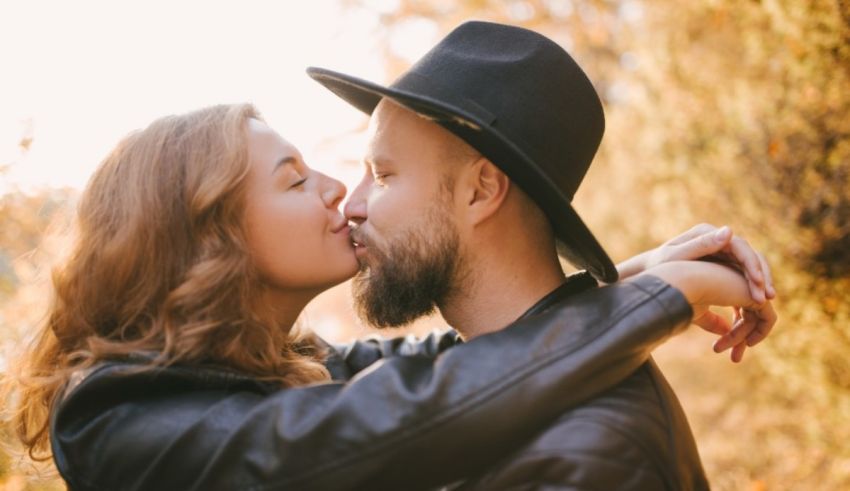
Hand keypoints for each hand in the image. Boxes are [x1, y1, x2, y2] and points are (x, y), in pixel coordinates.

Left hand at [617, 223, 775, 304]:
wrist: (648, 273)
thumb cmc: (658, 267)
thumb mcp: (675, 257)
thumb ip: (700, 246)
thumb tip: (729, 231)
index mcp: (708, 234)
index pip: (740, 246)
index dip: (752, 265)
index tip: (759, 284)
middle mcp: (718, 239)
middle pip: (749, 255)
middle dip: (761, 276)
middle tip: (768, 298)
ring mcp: (721, 252)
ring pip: (750, 265)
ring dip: (760, 283)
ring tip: (766, 302)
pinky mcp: (722, 265)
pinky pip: (742, 275)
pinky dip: (749, 288)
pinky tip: (754, 305)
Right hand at [641, 260, 776, 362]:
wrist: (684, 285)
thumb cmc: (684, 296)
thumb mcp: (698, 311)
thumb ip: (713, 321)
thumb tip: (726, 332)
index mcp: (726, 281)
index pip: (738, 307)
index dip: (732, 329)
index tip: (718, 347)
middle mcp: (740, 280)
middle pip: (749, 314)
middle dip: (740, 338)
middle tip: (734, 359)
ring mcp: (750, 285)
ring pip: (755, 318)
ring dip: (743, 339)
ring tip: (731, 356)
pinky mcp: (758, 293)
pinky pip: (768, 317)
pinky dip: (762, 332)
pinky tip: (749, 344)